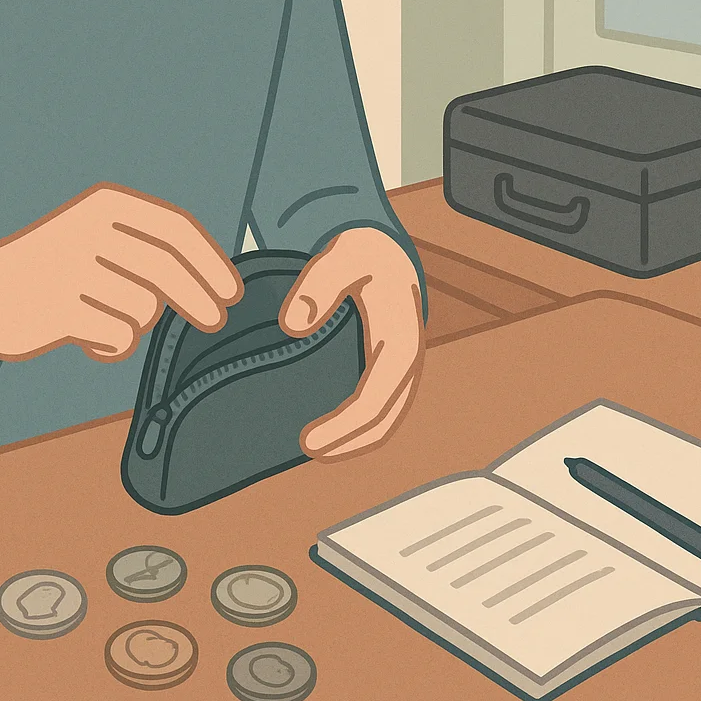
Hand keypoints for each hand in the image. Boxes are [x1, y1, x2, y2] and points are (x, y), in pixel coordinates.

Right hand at [0, 183, 241, 363]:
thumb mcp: (96, 236)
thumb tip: (215, 281)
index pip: (176, 229)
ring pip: (144, 309)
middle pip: (168, 270)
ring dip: (135, 325)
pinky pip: (118, 338)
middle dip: (200, 299)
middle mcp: (90, 229)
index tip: (231, 290)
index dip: (211, 262)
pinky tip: (89, 339)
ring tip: (105, 319)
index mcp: (105, 204)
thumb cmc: (54, 269)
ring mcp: (73, 269)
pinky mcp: (61, 309)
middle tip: (215, 320)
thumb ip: (148, 249)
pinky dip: (112, 346)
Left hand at [279, 228, 424, 461]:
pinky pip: (382, 409)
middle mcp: (408, 359)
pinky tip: (331, 436)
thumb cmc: (365, 253)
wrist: (387, 250)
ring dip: (356, 441)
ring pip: (388, 419)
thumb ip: (318, 283)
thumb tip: (292, 324)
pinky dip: (359, 429)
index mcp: (400, 336)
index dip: (346, 423)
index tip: (310, 438)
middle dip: (350, 441)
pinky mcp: (391, 371)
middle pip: (387, 417)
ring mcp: (402, 368)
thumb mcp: (344, 254)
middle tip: (307, 448)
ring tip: (316, 449)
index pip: (378, 394)